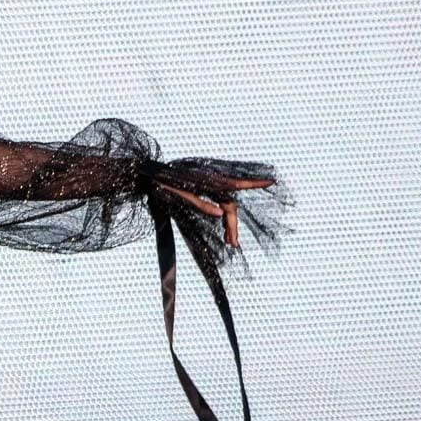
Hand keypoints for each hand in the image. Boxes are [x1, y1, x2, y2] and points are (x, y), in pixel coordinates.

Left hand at [154, 176, 273, 249]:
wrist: (149, 177)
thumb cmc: (161, 184)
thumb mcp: (178, 196)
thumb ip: (199, 204)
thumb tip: (219, 215)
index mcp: (208, 182)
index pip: (236, 184)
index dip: (255, 183)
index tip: (272, 181)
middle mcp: (211, 184)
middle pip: (230, 205)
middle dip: (233, 225)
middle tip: (233, 244)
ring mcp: (207, 188)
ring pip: (225, 207)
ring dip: (229, 224)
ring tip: (231, 242)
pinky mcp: (203, 192)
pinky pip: (218, 206)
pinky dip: (222, 219)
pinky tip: (224, 232)